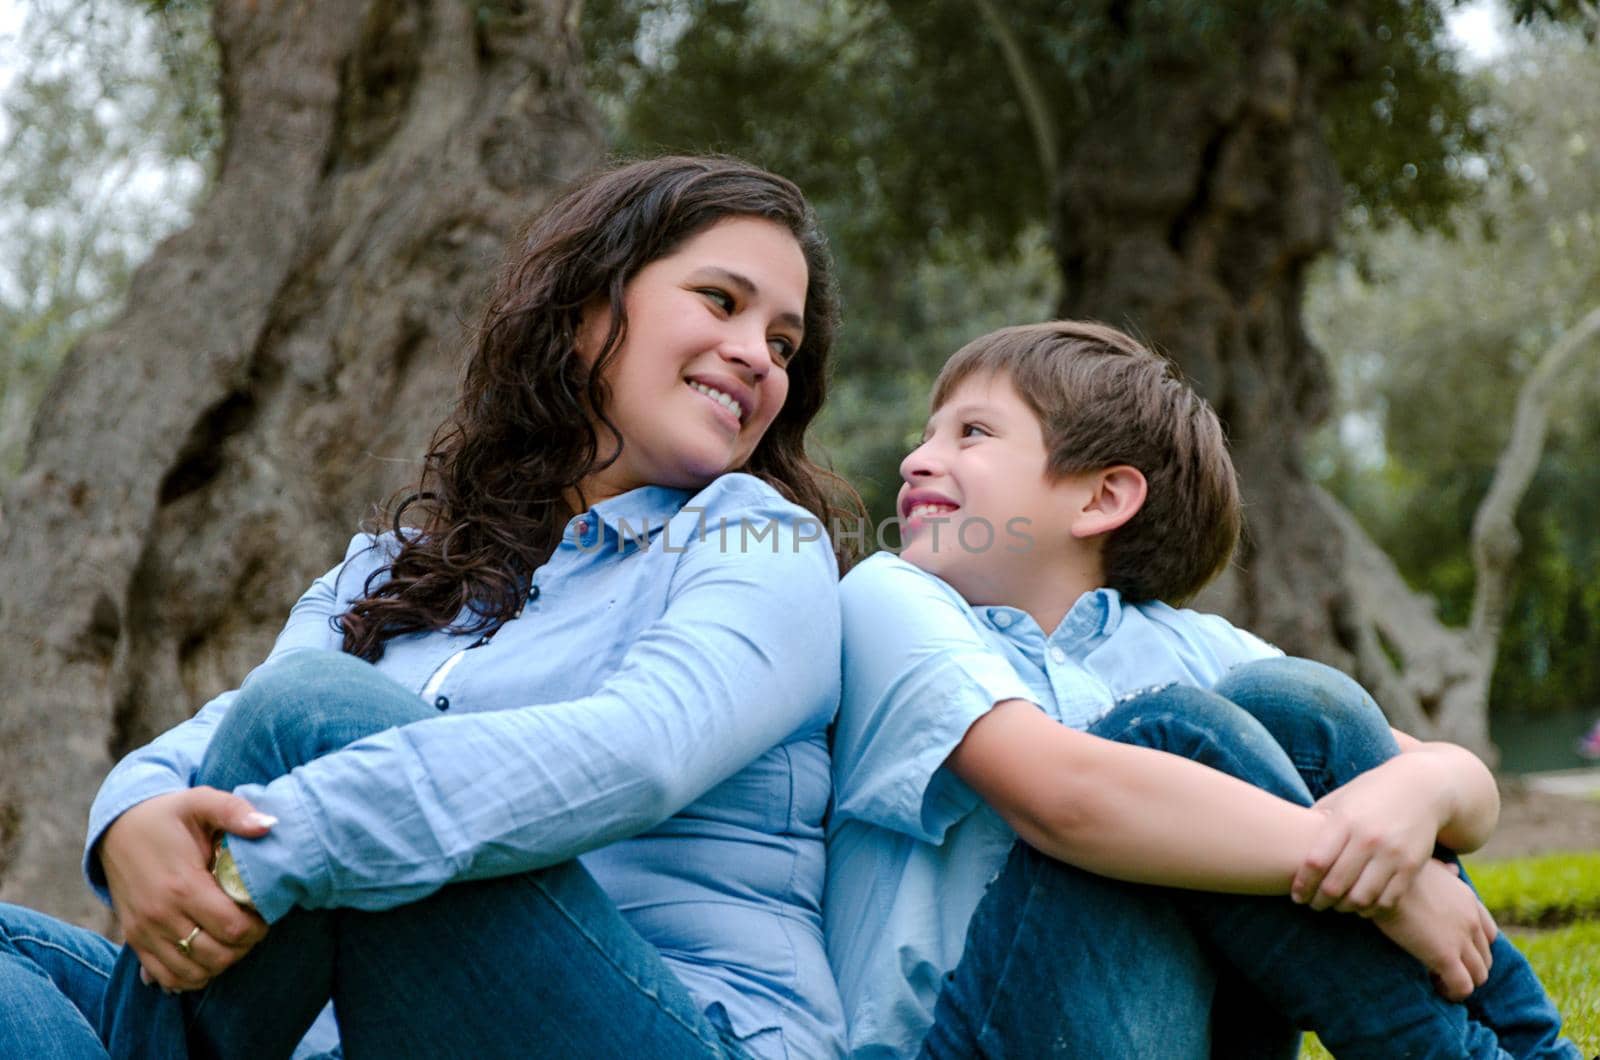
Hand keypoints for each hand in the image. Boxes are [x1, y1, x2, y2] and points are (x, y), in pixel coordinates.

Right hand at [98, 787, 274, 991]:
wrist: (117, 827)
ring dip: (221, 963)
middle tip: (253, 927)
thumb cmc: (168, 814)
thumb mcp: (201, 801)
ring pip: (193, 974)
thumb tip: (270, 824)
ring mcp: (144, 932)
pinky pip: (166, 977)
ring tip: (232, 939)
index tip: (264, 913)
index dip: (258, 927)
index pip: (233, 928)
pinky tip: (207, 954)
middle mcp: (160, 916)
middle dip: (244, 946)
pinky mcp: (134, 940)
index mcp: (183, 886)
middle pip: (216, 956)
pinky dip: (192, 976)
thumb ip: (236, 812)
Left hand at [1293, 756, 1442, 913]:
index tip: (1296, 896)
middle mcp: (1368, 838)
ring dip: (1344, 909)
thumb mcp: (1340, 799)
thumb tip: (1286, 841)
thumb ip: (1316, 821)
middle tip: (1313, 905)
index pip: (1315, 862)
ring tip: (1337, 907)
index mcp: (1344, 820)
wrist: (1421, 789)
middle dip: (1319, 901)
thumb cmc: (1370, 794)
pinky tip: (1361, 907)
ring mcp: (1392, 854)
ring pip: (1361, 898)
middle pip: (1335, 885)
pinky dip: (1371, 909)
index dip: (1302, 884)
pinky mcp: (1412, 866)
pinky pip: (1387, 900)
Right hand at [1368, 859, 1496, 1001]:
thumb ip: (1443, 871)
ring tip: (1438, 980)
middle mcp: (1471, 920)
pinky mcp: (1445, 956)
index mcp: (1468, 900)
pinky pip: (1463, 986)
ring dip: (1461, 982)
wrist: (1380, 879)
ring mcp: (1461, 939)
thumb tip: (1452, 870)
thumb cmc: (1395, 870)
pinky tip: (1434, 985)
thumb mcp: (1426, 864)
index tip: (1453, 952)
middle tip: (1443, 970)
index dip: (1474, 948)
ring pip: (1479, 976)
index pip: (1488, 934)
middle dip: (1467, 968)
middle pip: (1485, 958)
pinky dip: (1453, 992)